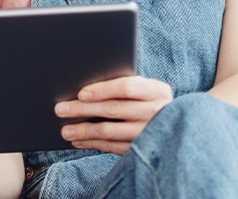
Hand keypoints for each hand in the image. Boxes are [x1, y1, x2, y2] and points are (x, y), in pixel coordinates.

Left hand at [54, 76, 172, 154]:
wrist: (177, 128)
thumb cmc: (150, 102)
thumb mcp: (146, 91)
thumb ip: (126, 88)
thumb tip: (86, 91)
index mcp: (158, 91)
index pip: (127, 87)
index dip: (102, 90)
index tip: (81, 93)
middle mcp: (157, 112)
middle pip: (113, 109)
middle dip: (83, 109)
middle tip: (60, 109)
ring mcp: (149, 133)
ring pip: (109, 131)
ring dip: (84, 131)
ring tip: (65, 130)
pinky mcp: (140, 149)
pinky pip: (111, 147)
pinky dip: (92, 144)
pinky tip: (79, 141)